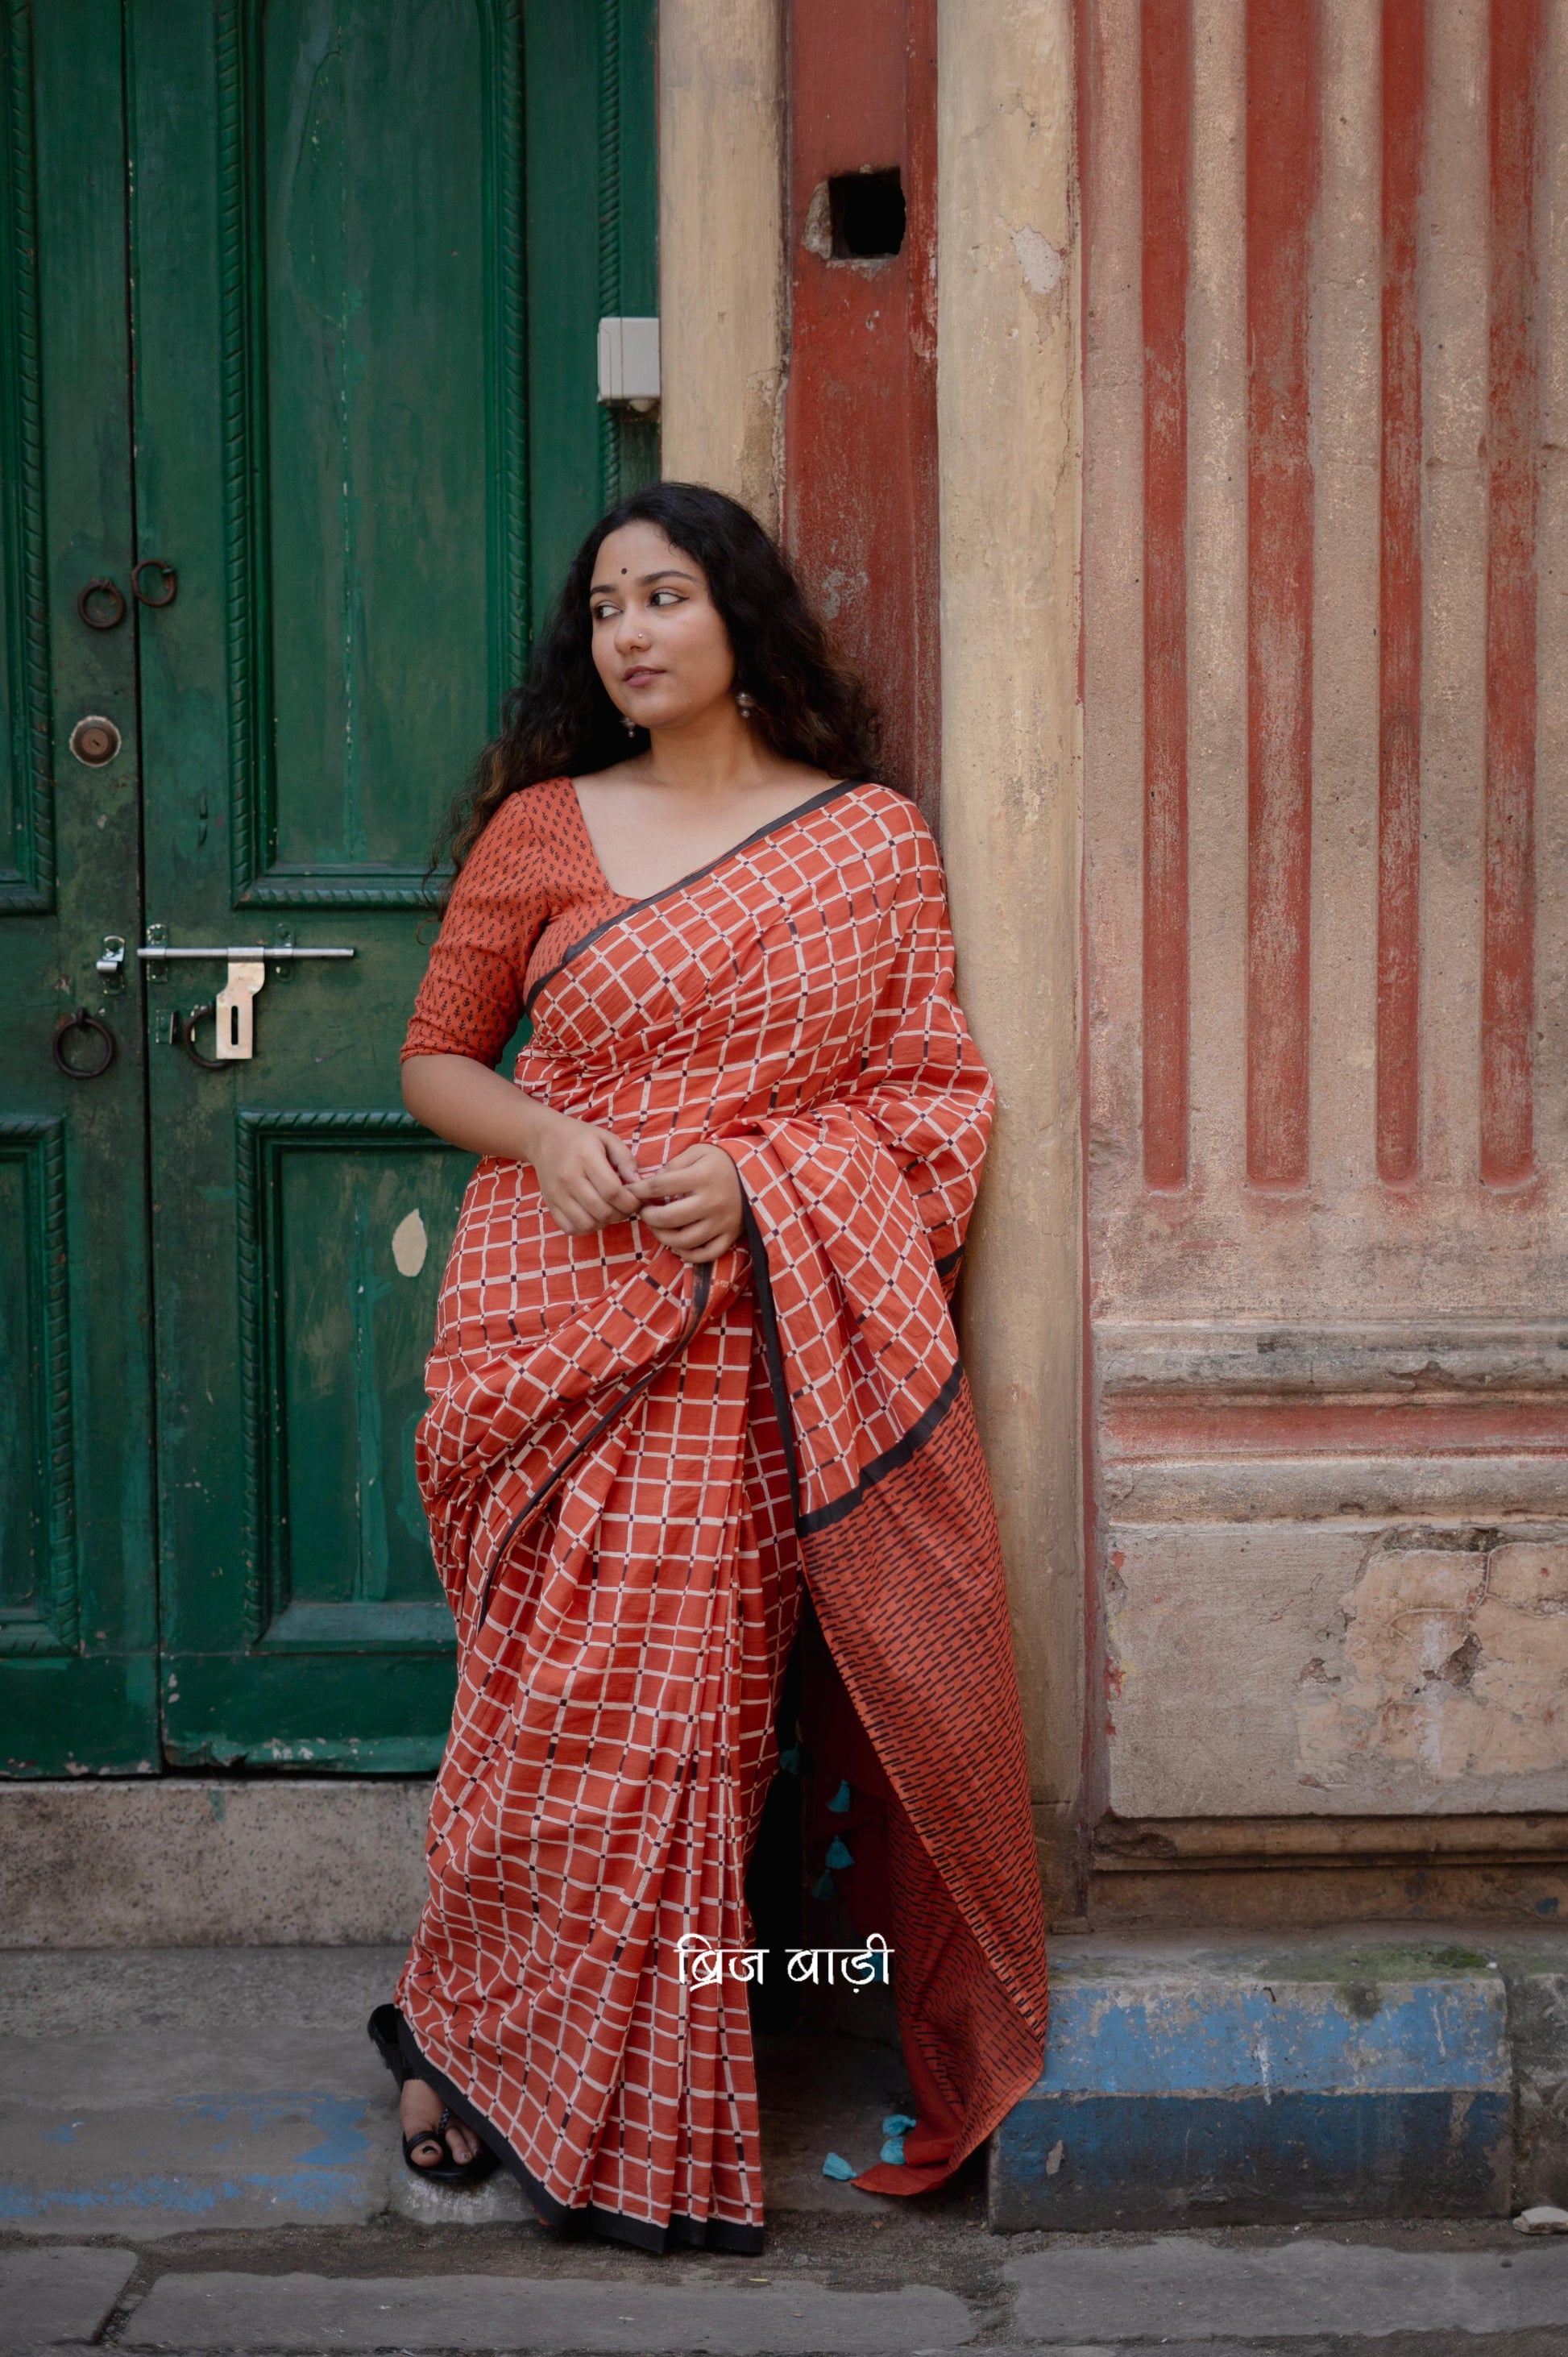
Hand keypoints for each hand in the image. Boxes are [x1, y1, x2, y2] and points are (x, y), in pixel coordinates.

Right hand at [527, 1109, 641, 1236]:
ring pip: (588, 1224)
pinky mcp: (550, 1204)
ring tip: (609, 1210)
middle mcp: (569, 1178)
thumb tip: (638, 1184)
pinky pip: (571, 1228)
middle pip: (603, 1211)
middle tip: (625, 1206)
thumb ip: (626, 1159)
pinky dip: (586, 1227)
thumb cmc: (581, 1138)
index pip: (613, 1192)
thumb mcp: (607, 1139)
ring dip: (604, 1222)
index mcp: (586, 1158)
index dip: (631, 1202)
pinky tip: (592, 1215)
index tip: (636, 1200)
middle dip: (621, 1214)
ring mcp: (557, 1193)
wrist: (544, 1138)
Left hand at [628, 1144, 743, 1264]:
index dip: (638, 1191)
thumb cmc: (721, 1162)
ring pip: (684, 1240)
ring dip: (663, 1237)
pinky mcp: (731, 1235)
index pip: (659, 1187)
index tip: (630, 1192)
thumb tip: (647, 1184)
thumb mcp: (697, 1153)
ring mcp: (722, 1222)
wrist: (757, 1173)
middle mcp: (712, 1201)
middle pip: (668, 1218)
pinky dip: (687, 1254)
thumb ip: (672, 1166)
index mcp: (702, 1176)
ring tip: (658, 1227)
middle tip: (644, 1212)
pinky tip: (677, 1245)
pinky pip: (705, 1254)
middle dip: (648, 1216)